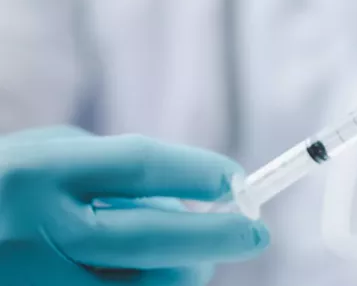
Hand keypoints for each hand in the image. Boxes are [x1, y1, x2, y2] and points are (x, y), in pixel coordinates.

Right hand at [0, 126, 268, 285]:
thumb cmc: (11, 186)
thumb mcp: (48, 157)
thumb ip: (113, 170)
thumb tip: (189, 202)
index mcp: (38, 172)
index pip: (139, 166)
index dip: (198, 173)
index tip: (236, 181)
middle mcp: (32, 230)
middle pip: (148, 238)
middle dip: (215, 236)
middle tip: (257, 234)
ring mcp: (34, 283)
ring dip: (185, 272)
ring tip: (196, 258)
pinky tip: (159, 277)